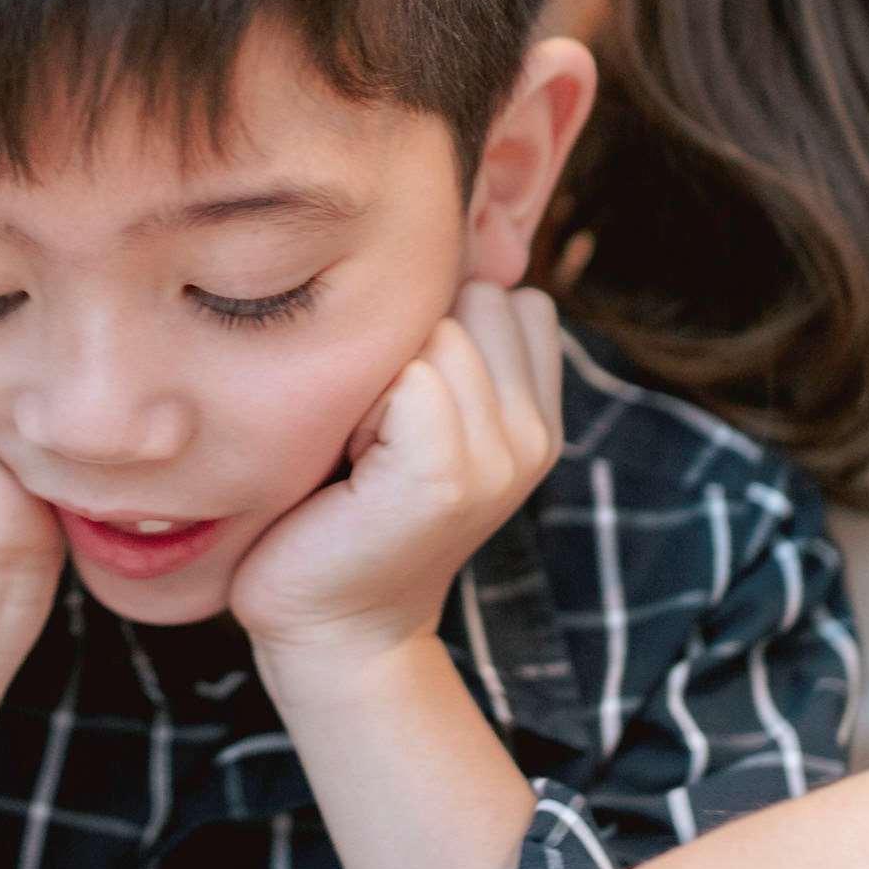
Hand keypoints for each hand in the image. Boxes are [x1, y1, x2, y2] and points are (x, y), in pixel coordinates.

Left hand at [230, 284, 563, 677]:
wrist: (331, 630)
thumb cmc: (343, 509)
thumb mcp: (415, 414)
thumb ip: (446, 344)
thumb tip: (437, 239)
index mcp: (537, 411)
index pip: (503, 292)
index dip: (432, 328)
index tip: (398, 409)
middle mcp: (535, 430)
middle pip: (470, 296)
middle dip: (407, 343)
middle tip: (375, 431)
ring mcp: (504, 454)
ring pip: (436, 328)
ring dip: (379, 375)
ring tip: (363, 449)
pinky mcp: (451, 475)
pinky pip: (410, 376)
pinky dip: (362, 409)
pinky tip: (352, 468)